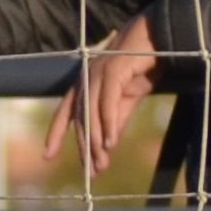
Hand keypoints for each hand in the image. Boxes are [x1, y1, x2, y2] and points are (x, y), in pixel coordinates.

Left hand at [45, 14, 159, 169]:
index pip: (66, 112)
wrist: (162, 38)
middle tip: (92, 172)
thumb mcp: (129, 99)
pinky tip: (110, 142)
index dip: (55, 133)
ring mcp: (98, 72)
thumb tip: (107, 146)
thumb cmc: (144, 65)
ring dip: (95, 140)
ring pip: (90, 112)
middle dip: (84, 146)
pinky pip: (106, 102)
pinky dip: (107, 123)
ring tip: (101, 163)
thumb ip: (116, 119)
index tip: (47, 156)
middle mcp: (87, 78)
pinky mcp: (113, 69)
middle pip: (80, 118)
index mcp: (86, 84)